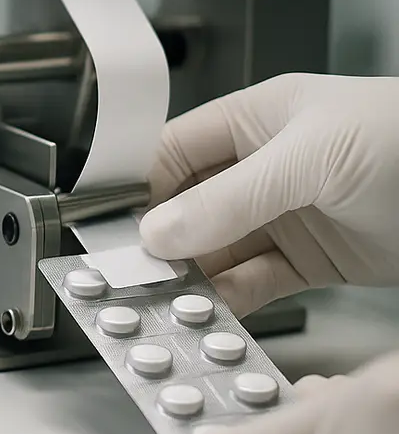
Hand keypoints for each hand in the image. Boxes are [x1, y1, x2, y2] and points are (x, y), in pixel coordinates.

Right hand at [139, 73, 398, 316]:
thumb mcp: (308, 160)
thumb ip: (229, 199)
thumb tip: (158, 231)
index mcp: (257, 119)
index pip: (174, 152)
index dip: (141, 188)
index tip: (115, 228)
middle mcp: (268, 166)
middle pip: (191, 208)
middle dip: (163, 243)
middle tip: (134, 277)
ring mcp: (292, 215)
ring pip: (220, 251)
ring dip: (194, 279)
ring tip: (168, 303)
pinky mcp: (317, 260)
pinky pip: (257, 283)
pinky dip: (231, 302)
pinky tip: (212, 313)